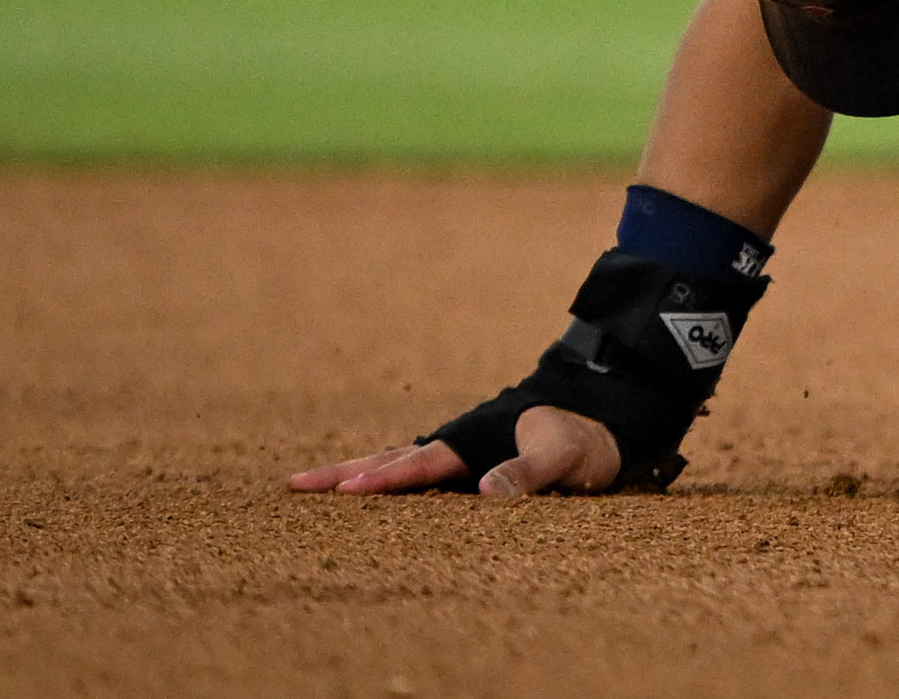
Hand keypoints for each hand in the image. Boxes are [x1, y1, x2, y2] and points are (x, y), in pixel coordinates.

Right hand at [287, 405, 622, 498]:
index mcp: (474, 441)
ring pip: (397, 459)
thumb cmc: (587, 436)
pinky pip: (417, 469)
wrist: (605, 405)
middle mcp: (459, 444)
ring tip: (311, 485)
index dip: (384, 479)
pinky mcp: (469, 458)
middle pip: (391, 458)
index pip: (420, 466)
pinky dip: (386, 475)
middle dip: (343, 471)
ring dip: (356, 471)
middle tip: (293, 484)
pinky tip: (365, 487)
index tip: (344, 488)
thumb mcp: (566, 456)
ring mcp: (461, 450)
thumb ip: (529, 472)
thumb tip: (485, 493)